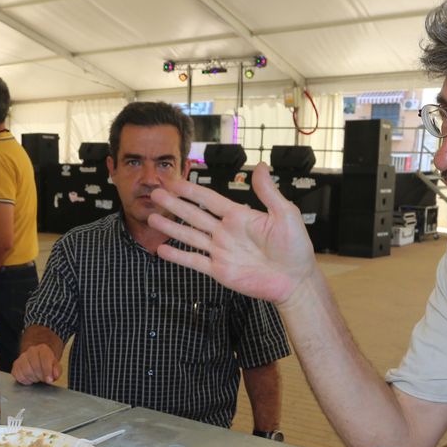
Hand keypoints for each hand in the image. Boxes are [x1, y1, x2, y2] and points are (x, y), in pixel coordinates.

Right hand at [12, 344, 61, 384]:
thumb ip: (57, 370)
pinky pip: (18, 375)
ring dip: (33, 378)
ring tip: (36, 377)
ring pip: (26, 371)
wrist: (37, 360)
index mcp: (43, 349)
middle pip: (35, 366)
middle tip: (43, 378)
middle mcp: (31, 351)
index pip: (45, 359)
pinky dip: (25, 380)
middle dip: (40, 376)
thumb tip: (55, 375)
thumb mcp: (55, 366)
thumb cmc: (47, 364)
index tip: (49, 380)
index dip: (47, 371)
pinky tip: (29, 378)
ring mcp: (22, 357)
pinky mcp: (15, 365)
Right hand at [147, 164, 318, 305]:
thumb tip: (260, 166)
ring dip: (171, 227)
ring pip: (189, 236)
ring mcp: (220, 252)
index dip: (191, 190)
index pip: (209, 199)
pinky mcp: (219, 271)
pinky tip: (162, 250)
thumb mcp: (285, 214)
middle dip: (173, 205)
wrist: (295, 280)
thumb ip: (269, 192)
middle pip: (193, 215)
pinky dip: (178, 257)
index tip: (174, 181)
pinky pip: (194, 262)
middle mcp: (225, 232)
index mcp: (239, 216)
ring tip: (151, 218)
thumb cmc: (295, 247)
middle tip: (155, 194)